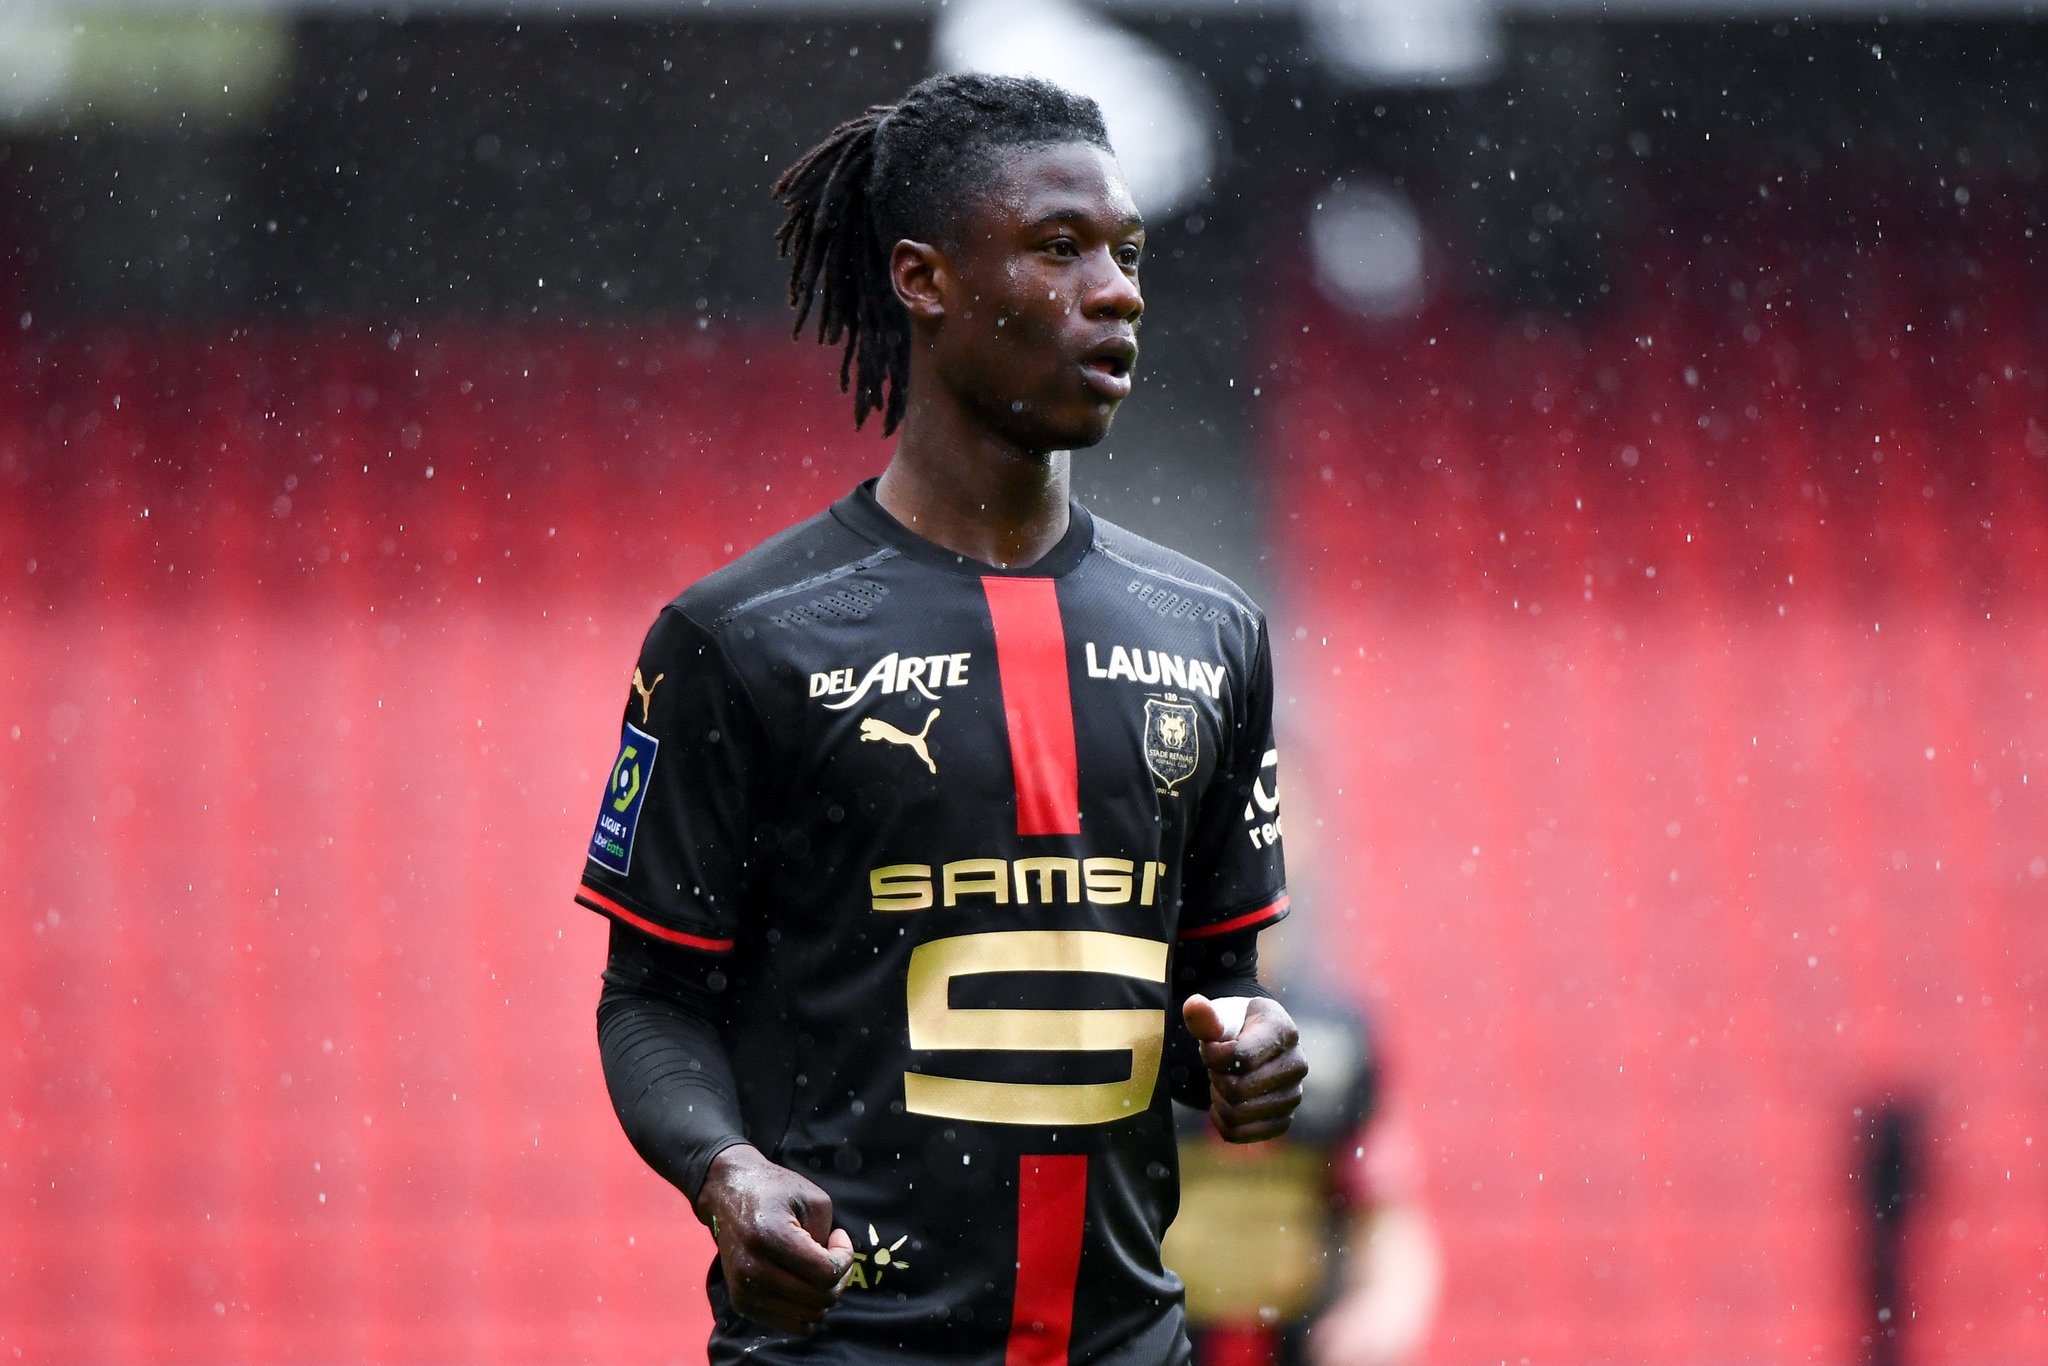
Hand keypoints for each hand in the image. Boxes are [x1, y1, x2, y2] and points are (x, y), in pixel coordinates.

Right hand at [693, 1145, 855, 1334]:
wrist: (728, 1194)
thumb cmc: (775, 1191)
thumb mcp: (812, 1198)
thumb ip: (827, 1236)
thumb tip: (833, 1272)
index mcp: (770, 1238)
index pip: (825, 1273)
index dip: (844, 1258)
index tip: (838, 1236)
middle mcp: (752, 1269)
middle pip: (819, 1299)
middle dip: (838, 1279)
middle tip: (834, 1255)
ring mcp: (744, 1291)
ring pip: (808, 1318)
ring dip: (823, 1296)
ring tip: (817, 1268)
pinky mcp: (741, 1304)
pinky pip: (791, 1325)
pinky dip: (806, 1309)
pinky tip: (802, 1282)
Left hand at [1182, 995, 1306, 1142]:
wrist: (1253, 1044)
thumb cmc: (1235, 1027)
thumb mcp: (1220, 1016)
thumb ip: (1205, 1016)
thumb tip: (1193, 1004)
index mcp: (1284, 1031)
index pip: (1239, 1057)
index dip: (1213, 1055)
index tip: (1211, 1046)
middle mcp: (1296, 1064)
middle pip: (1238, 1090)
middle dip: (1217, 1078)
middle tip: (1217, 1067)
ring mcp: (1293, 1094)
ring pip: (1238, 1115)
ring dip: (1219, 1099)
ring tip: (1223, 1081)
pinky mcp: (1283, 1120)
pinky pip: (1241, 1135)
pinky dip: (1223, 1122)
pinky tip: (1224, 1104)